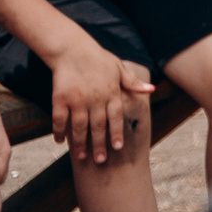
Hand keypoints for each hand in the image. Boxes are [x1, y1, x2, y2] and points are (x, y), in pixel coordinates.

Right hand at [49, 45, 151, 164]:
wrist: (73, 50)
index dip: (117, 133)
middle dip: (100, 145)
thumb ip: (133, 83)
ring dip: (80, 143)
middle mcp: (95, 98)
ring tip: (81, 157)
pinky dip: (59, 131)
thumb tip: (152, 89)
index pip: (116, 117)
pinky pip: (59, 119)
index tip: (118, 147)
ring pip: (79, 126)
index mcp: (112, 92)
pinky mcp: (60, 99)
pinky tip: (60, 141)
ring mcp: (77, 100)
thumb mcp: (120, 68)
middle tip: (100, 161)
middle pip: (98, 126)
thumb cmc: (99, 60)